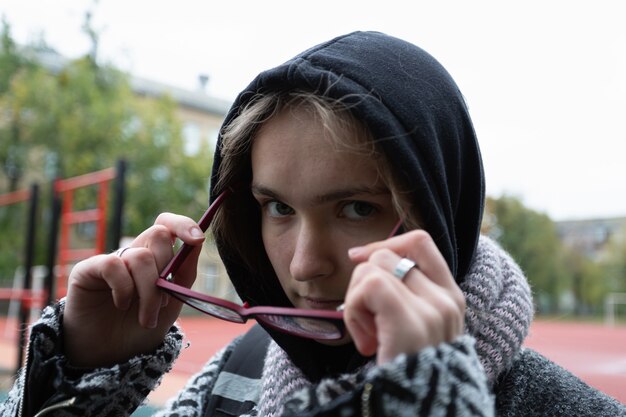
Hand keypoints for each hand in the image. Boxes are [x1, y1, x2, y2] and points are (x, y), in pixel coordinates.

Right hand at [63, 213, 204, 366]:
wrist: (110, 357)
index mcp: (154, 258)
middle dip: (166, 271)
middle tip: (163, 305)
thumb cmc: (140, 328)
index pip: (166, 225)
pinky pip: (112, 265)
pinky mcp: (87, 270)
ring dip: (149, 292)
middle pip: (158, 235)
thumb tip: (197, 243)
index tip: (197, 239)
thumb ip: (184, 274)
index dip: (183, 225)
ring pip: (140, 256)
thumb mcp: (172, 303)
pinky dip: (124, 288)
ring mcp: (110, 261)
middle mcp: (132, 254)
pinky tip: (121, 305)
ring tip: (146, 318)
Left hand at [343, 230, 465, 364]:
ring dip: (356, 301)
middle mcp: (447, 301)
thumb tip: (364, 255)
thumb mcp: (412, 330)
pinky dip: (354, 311)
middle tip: (367, 324)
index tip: (361, 259)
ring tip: (368, 338)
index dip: (387, 242)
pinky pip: (370, 285)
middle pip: (387, 253)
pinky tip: (366, 342)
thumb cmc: (404, 375)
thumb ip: (403, 296)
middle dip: (363, 283)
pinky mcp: (411, 321)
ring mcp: (433, 310)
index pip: (420, 242)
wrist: (417, 415)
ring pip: (373, 266)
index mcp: (450, 299)